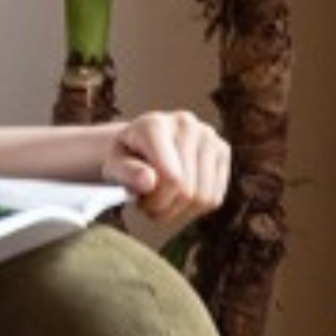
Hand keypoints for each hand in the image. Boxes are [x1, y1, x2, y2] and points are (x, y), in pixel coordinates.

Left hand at [98, 109, 231, 224]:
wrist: (140, 143)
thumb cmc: (124, 156)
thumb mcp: (113, 164)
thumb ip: (125, 172)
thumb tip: (149, 182)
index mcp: (155, 125)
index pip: (171, 178)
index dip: (156, 202)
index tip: (139, 203)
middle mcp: (186, 124)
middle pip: (188, 191)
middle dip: (165, 208)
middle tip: (148, 204)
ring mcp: (208, 136)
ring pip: (204, 198)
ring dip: (180, 211)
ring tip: (162, 199)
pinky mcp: (222, 150)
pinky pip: (215, 198)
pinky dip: (195, 207)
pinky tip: (178, 195)